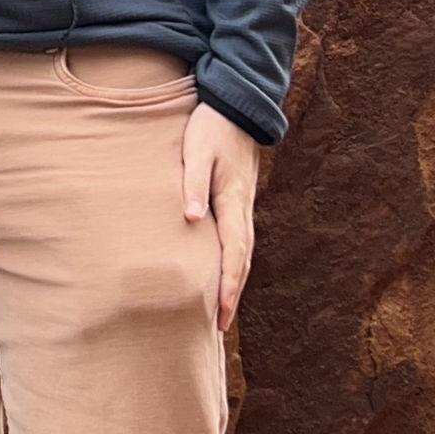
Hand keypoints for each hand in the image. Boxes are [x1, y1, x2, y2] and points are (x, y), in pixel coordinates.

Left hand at [181, 102, 258, 332]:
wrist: (236, 105)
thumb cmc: (212, 128)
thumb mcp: (198, 151)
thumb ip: (193, 184)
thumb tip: (192, 219)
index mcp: (234, 203)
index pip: (233, 255)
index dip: (227, 287)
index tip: (220, 316)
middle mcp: (242, 210)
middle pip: (241, 262)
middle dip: (231, 295)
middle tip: (220, 328)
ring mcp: (242, 206)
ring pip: (241, 253)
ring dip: (233, 282)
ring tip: (221, 310)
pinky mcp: (236, 200)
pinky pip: (237, 240)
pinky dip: (232, 263)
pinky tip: (222, 271)